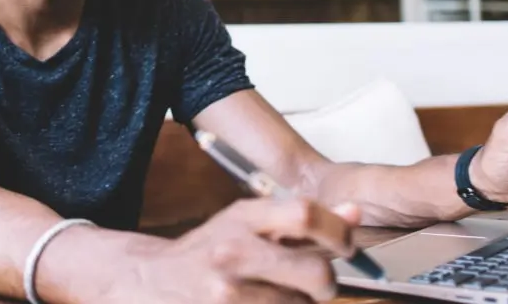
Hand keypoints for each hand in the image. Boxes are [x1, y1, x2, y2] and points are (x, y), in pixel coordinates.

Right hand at [118, 198, 361, 303]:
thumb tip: (357, 213)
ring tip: (272, 293)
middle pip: (316, 273)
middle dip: (327, 284)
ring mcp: (228, 291)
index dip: (339, 232)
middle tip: (320, 284)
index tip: (346, 245)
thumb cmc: (208, 249)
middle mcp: (235, 250)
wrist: (151, 280)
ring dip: (297, 303)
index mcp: (244, 216)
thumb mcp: (247, 222)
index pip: (305, 214)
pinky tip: (259, 302)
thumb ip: (299, 219)